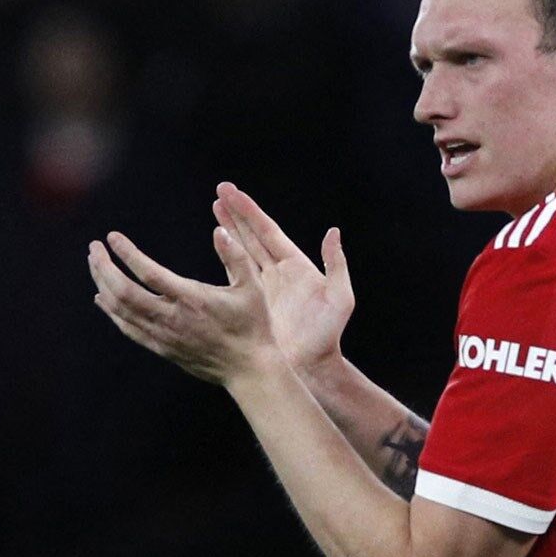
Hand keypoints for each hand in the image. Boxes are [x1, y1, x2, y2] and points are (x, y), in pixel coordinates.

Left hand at [87, 228, 283, 386]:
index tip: (111, 237)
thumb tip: (219, 230)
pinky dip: (111, 311)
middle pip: (123, 292)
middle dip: (103, 268)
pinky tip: (102, 298)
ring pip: (121, 310)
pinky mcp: (162, 348)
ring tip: (95, 265)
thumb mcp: (253, 286)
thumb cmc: (253, 325)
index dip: (127, 254)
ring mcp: (164, 335)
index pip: (149, 274)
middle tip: (93, 248)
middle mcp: (172, 318)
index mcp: (192, 299)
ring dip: (102, 285)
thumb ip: (236, 256)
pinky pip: (128, 328)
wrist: (248, 368)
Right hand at [213, 182, 354, 377]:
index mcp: (296, 265)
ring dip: (229, 229)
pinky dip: (225, 257)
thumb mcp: (340, 297)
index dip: (251, 212)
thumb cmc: (328, 334)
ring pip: (242, 250)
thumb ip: (336, 265)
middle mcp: (277, 271)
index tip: (235, 193)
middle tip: (221, 190)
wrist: (311, 365)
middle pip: (252, 235)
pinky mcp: (252, 302)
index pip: (269, 231)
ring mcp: (263, 286)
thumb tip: (333, 233)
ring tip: (215, 207)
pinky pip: (235, 275)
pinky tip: (216, 245)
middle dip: (237, 213)